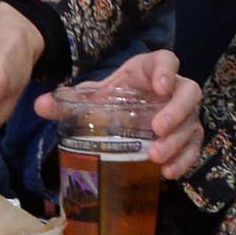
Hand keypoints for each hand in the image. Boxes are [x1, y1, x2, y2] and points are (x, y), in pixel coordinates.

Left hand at [37, 48, 204, 178]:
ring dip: (178, 142)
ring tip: (156, 158)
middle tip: (156, 130)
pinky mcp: (187, 135)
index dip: (167, 71)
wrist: (122, 116)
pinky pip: (195, 146)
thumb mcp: (91, 98)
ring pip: (192, 123)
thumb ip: (68, 101)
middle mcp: (173, 89)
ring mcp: (184, 114)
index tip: (159, 87)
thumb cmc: (111, 101)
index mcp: (150, 71)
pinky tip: (169, 173)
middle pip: (188, 93)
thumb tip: (40, 105)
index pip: (167, 61)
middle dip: (176, 112)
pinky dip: (185, 160)